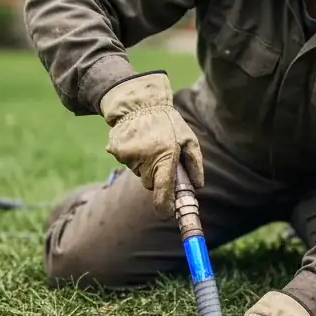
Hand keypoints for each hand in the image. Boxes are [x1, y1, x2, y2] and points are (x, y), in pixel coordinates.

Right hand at [98, 71, 203, 215]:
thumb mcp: (188, 139)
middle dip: (156, 177)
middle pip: (150, 184)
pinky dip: (134, 156)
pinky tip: (139, 141)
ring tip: (150, 144)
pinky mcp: (117, 152)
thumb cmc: (167, 121)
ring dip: (146, 165)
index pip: (163, 191)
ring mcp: (129, 157)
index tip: (166, 213)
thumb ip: (194, 164)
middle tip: (162, 158)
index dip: (164, 206)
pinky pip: (128, 162)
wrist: (138, 102)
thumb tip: (198, 186)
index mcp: (165, 158)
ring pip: (139, 173)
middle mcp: (145, 160)